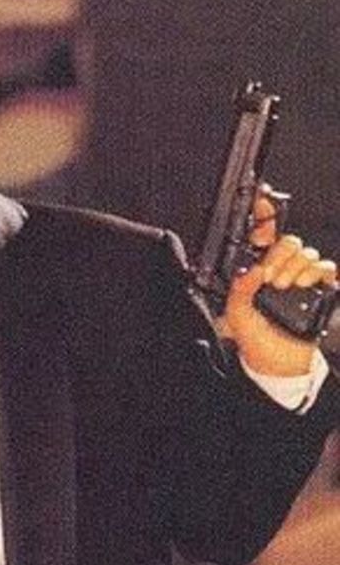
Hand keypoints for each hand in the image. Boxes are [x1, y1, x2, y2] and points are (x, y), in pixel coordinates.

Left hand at [222, 191, 336, 375]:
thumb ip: (239, 290)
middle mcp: (281, 270)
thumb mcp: (236, 314)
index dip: (264, 216)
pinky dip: (319, 273)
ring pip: (306, 253)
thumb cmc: (255, 339)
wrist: (278, 363)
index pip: (263, 238)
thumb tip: (253, 272)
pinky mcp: (321, 289)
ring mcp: (301, 278)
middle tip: (271, 279)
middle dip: (279, 257)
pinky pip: (327, 269)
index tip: (263, 201)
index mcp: (258, 271)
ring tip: (286, 289)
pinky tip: (307, 285)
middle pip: (288, 242)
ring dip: (296, 269)